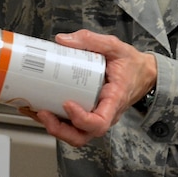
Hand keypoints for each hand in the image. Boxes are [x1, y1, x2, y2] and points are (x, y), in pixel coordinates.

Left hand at [23, 30, 156, 146]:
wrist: (142, 73)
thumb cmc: (131, 65)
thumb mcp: (115, 47)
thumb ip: (91, 41)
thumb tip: (62, 40)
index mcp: (114, 100)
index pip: (99, 122)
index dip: (81, 118)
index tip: (67, 104)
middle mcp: (105, 114)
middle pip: (82, 135)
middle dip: (59, 129)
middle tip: (43, 113)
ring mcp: (95, 116)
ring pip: (75, 134)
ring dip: (53, 127)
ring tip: (35, 111)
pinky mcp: (87, 113)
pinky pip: (71, 125)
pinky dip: (53, 121)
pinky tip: (37, 108)